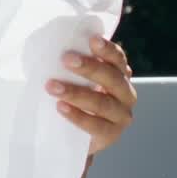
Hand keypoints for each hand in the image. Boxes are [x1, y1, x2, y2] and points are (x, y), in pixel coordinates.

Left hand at [45, 36, 136, 157]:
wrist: (79, 138)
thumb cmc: (78, 101)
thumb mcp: (79, 81)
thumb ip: (75, 67)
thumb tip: (51, 49)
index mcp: (120, 75)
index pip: (117, 59)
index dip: (107, 49)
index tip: (92, 39)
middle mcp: (126, 94)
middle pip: (112, 78)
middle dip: (90, 67)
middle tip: (66, 59)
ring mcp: (121, 116)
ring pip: (102, 103)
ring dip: (76, 93)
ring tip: (52, 86)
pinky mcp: (111, 135)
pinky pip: (96, 125)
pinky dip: (78, 116)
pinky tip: (61, 107)